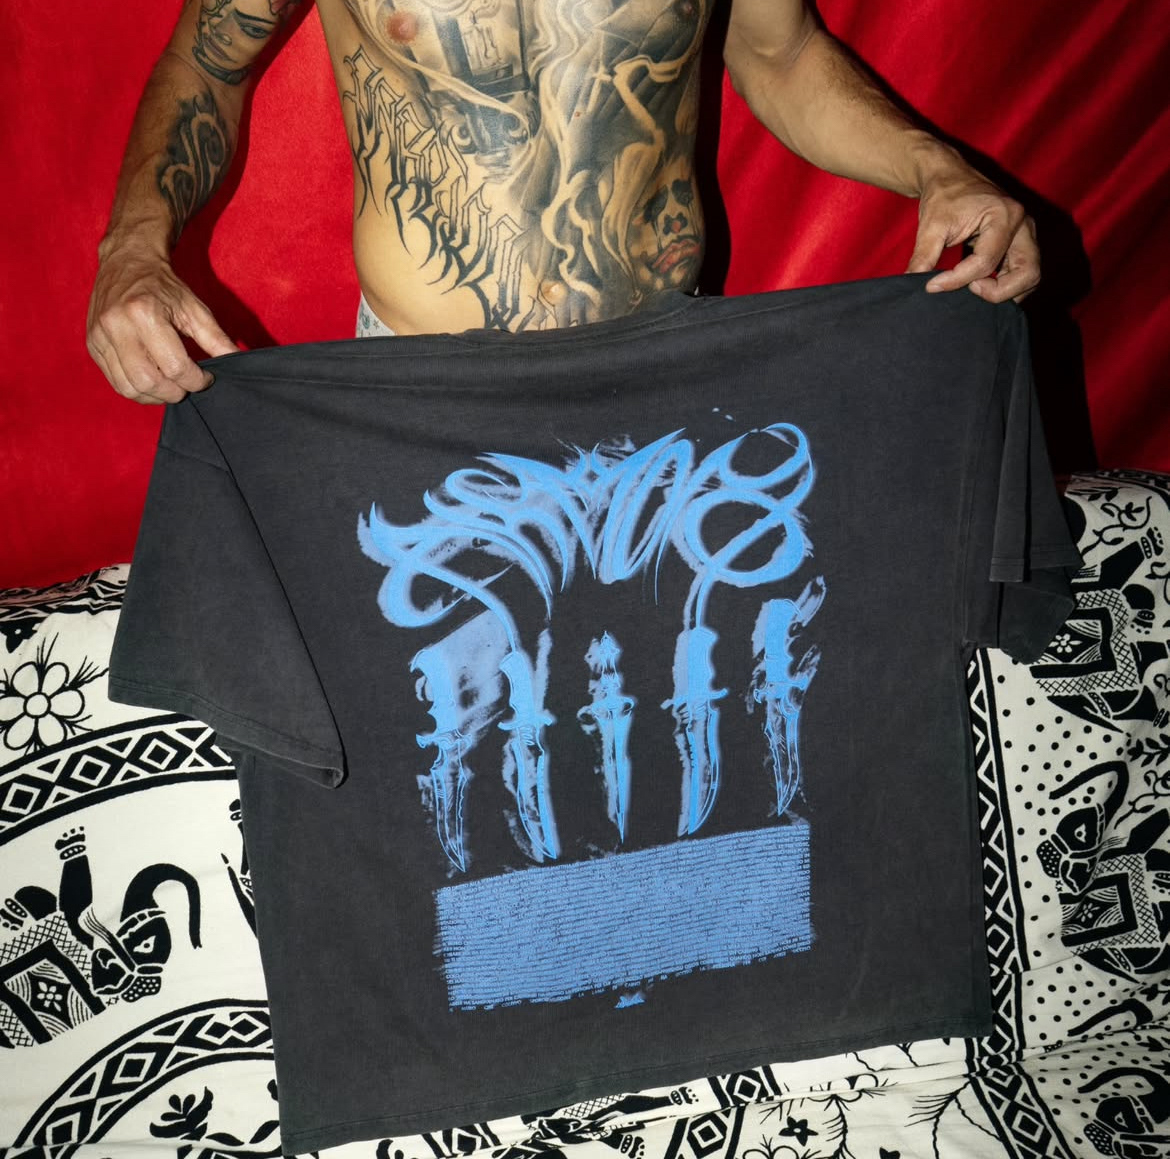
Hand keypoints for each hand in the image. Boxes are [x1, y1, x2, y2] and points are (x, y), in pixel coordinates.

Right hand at [87, 240, 238, 403]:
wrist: (127, 261)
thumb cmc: (164, 286)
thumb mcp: (195, 308)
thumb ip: (216, 338)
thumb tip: (238, 361)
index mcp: (144, 313)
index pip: (175, 367)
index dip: (196, 380)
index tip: (206, 376)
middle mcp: (117, 325)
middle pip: (149, 382)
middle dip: (175, 392)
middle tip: (188, 384)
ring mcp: (100, 336)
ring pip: (129, 388)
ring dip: (155, 396)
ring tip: (172, 385)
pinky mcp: (92, 344)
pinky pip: (115, 381)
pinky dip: (137, 389)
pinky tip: (154, 380)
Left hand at [906, 166, 1039, 302]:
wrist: (950, 177)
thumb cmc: (943, 196)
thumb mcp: (930, 226)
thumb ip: (923, 256)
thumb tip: (912, 283)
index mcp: (1004, 215)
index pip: (985, 262)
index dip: (957, 280)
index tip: (932, 285)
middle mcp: (1023, 225)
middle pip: (1028, 273)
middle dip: (998, 292)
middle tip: (968, 291)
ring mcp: (1026, 234)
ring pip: (1031, 276)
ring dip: (1006, 291)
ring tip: (973, 288)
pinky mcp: (1021, 243)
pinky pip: (1023, 273)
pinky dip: (1007, 286)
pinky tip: (980, 285)